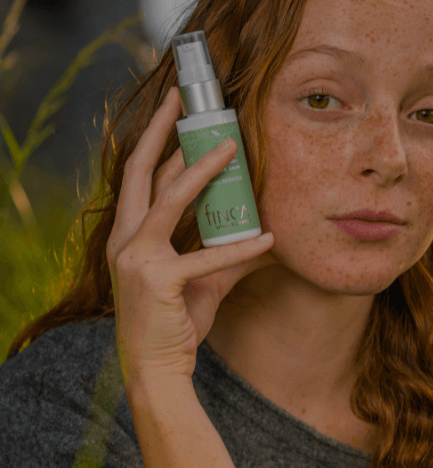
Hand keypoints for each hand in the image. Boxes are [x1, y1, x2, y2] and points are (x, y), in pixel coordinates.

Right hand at [106, 86, 278, 391]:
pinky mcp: (157, 281)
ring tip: (231, 146)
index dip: (159, 142)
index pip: (143, 178)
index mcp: (128, 236)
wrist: (156, 370)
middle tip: (182, 97)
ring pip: (170, 200)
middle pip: (140, 171)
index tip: (177, 112)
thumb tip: (272, 237)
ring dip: (202, 169)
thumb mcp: (206, 282)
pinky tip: (269, 241)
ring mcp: (136, 259)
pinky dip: (240, 249)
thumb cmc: (175, 323)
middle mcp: (125, 240)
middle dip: (161, 129)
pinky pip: (207, 257)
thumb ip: (232, 257)